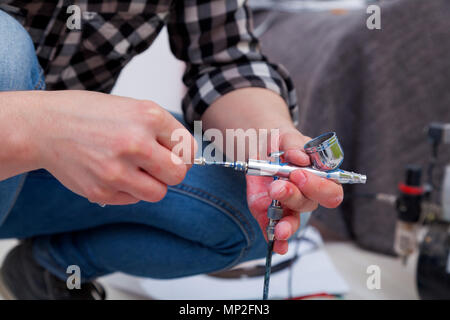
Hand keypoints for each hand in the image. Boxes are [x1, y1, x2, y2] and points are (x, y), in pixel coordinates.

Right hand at [29, 90, 195, 204]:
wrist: (44, 127)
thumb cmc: (90, 115)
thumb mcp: (133, 109)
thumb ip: (162, 132)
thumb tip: (189, 158)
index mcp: (148, 116)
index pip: (189, 149)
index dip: (184, 154)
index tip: (174, 154)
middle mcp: (136, 142)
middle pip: (178, 174)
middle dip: (171, 171)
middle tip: (157, 165)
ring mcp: (118, 170)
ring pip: (159, 193)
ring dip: (152, 184)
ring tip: (134, 169)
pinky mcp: (102, 191)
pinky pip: (133, 199)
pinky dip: (129, 190)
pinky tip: (112, 172)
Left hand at [246, 127, 343, 253]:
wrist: (260, 147)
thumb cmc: (281, 142)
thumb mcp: (286, 136)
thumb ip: (294, 144)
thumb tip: (300, 158)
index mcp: (319, 177)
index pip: (330, 190)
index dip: (318, 186)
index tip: (298, 174)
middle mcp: (306, 195)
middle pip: (309, 205)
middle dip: (294, 197)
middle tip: (278, 185)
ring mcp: (287, 206)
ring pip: (293, 220)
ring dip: (287, 225)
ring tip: (279, 227)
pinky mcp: (268, 212)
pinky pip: (272, 228)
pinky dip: (274, 239)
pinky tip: (276, 246)